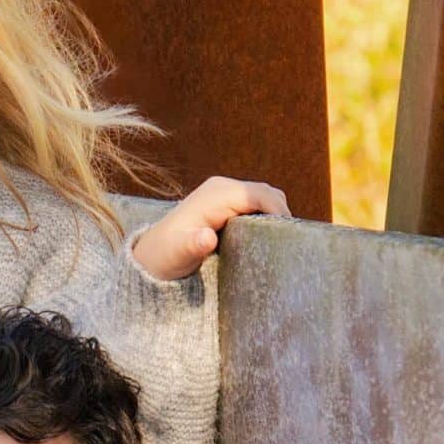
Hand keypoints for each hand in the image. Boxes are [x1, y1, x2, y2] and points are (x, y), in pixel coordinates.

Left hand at [130, 174, 288, 283]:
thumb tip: (207, 238)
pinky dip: (266, 216)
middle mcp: (222, 188)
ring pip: (263, 197)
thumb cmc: (167, 256)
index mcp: (216, 194)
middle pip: (265, 193)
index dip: (278, 209)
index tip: (290, 232)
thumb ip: (194, 245)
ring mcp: (225, 194)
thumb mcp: (179, 253)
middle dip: (280, 212)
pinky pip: (255, 204)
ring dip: (274, 214)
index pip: (258, 194)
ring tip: (281, 240)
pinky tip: (267, 237)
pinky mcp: (227, 203)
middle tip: (290, 241)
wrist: (153, 255)